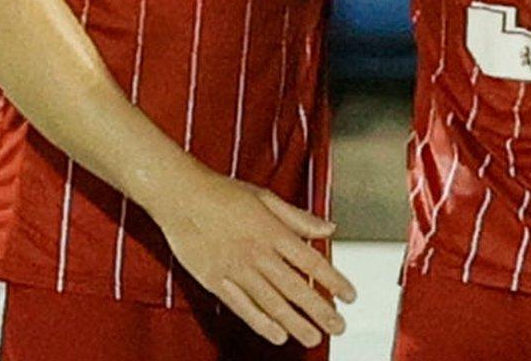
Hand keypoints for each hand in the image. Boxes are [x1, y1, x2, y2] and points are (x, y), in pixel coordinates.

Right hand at [151, 164, 355, 346]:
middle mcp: (257, 253)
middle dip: (320, 310)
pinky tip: (277, 335)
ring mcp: (235, 269)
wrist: (180, 194)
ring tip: (314, 338)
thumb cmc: (222, 192)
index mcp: (272, 231)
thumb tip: (329, 227)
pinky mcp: (214, 281)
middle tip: (339, 327)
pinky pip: (242, 307)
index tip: (350, 296)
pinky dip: (260, 323)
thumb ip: (298, 217)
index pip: (311, 262)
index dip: (333, 281)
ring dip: (295, 323)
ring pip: (271, 302)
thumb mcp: (265, 197)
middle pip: (295, 288)